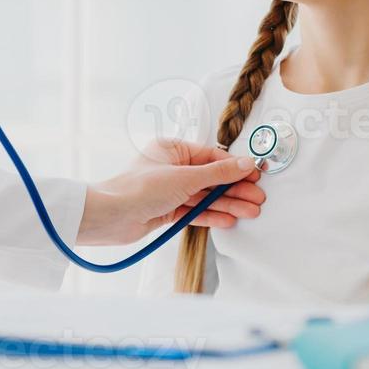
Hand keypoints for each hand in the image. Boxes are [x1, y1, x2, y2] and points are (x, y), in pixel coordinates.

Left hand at [76, 138, 266, 245]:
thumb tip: (245, 164)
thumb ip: (218, 173)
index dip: (235, 167)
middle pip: (211, 178)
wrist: (110, 217)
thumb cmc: (139, 189)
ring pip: (205, 196)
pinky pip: (194, 211)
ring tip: (251, 212)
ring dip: (228, 204)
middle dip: (235, 189)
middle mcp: (171, 168)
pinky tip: (230, 219)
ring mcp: (169, 190)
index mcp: (172, 149)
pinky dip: (212, 215)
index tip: (256, 174)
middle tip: (258, 198)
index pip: (211, 156)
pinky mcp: (166, 211)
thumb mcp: (185, 177)